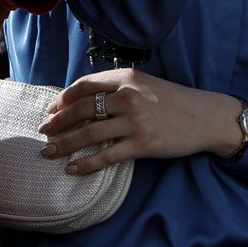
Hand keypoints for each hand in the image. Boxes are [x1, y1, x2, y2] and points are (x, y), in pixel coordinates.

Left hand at [37, 68, 243, 174]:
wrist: (205, 117)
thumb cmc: (173, 100)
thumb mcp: (144, 83)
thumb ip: (117, 87)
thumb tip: (84, 100)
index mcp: (126, 78)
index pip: (84, 86)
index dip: (63, 98)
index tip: (51, 109)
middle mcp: (128, 97)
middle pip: (81, 109)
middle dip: (57, 122)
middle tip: (42, 132)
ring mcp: (135, 121)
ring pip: (88, 133)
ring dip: (63, 144)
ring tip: (47, 153)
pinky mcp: (143, 144)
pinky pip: (106, 156)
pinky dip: (86, 163)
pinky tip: (72, 169)